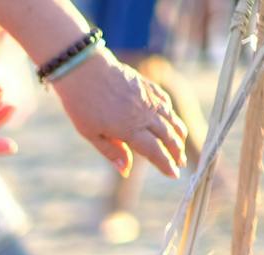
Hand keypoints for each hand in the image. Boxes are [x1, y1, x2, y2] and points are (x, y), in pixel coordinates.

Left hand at [52, 51, 188, 177]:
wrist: (84, 70)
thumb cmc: (82, 105)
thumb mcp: (91, 134)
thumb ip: (112, 152)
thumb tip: (126, 171)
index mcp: (130, 129)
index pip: (155, 151)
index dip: (166, 164)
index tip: (174, 175)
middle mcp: (145, 114)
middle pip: (168, 136)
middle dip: (176, 152)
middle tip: (180, 163)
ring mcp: (149, 98)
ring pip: (171, 119)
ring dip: (178, 135)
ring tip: (180, 145)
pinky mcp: (148, 86)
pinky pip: (166, 103)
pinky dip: (172, 115)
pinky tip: (171, 120)